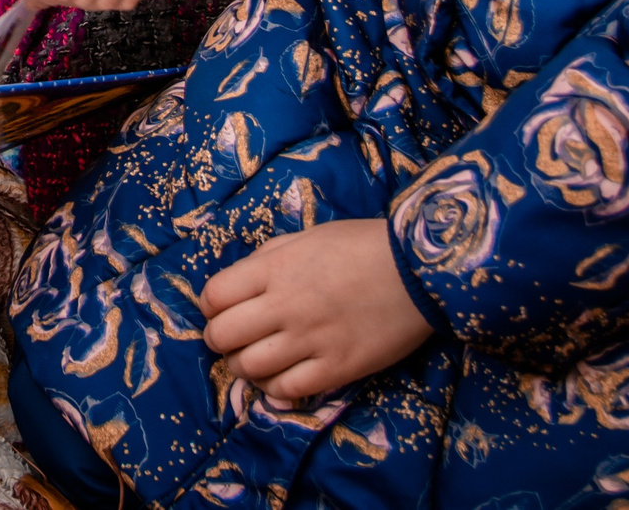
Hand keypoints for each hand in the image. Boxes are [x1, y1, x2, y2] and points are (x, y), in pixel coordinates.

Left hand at [199, 219, 434, 404]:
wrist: (418, 271)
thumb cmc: (361, 246)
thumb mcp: (307, 237)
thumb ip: (269, 258)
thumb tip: (239, 282)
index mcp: (275, 268)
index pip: (213, 296)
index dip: (210, 306)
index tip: (221, 309)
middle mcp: (285, 305)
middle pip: (222, 335)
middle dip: (219, 339)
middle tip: (232, 338)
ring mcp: (310, 340)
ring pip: (249, 367)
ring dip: (243, 366)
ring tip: (254, 360)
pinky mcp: (337, 368)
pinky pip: (286, 390)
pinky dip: (274, 388)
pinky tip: (280, 377)